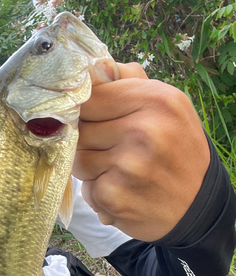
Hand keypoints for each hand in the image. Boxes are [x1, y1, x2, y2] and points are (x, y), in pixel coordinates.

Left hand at [72, 62, 209, 241]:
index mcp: (155, 100)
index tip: (90, 118)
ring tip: (118, 171)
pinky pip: (86, 188)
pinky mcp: (113, 196)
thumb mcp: (167, 107)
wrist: (197, 206)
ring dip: (90, 167)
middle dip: (88, 139)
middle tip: (111, 149)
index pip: (91, 94)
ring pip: (77, 158)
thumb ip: (128, 82)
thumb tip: (92, 69)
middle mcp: (142, 130)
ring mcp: (126, 166)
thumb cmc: (177, 151)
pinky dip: (98, 192)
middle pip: (80, 127)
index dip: (84, 108)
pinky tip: (121, 191)